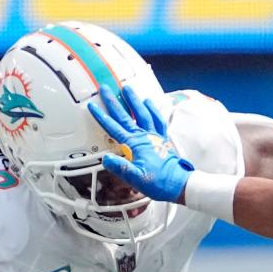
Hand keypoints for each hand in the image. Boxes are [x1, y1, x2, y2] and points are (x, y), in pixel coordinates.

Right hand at [88, 84, 194, 201]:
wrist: (180, 183)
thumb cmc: (158, 182)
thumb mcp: (136, 178)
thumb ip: (121, 167)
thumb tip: (106, 158)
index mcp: (135, 144)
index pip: (114, 127)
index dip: (102, 116)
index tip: (92, 105)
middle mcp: (144, 136)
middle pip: (126, 115)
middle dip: (114, 102)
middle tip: (105, 88)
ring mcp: (154, 135)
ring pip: (142, 113)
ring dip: (134, 100)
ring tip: (127, 88)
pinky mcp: (162, 138)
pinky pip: (157, 119)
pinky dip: (153, 109)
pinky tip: (149, 102)